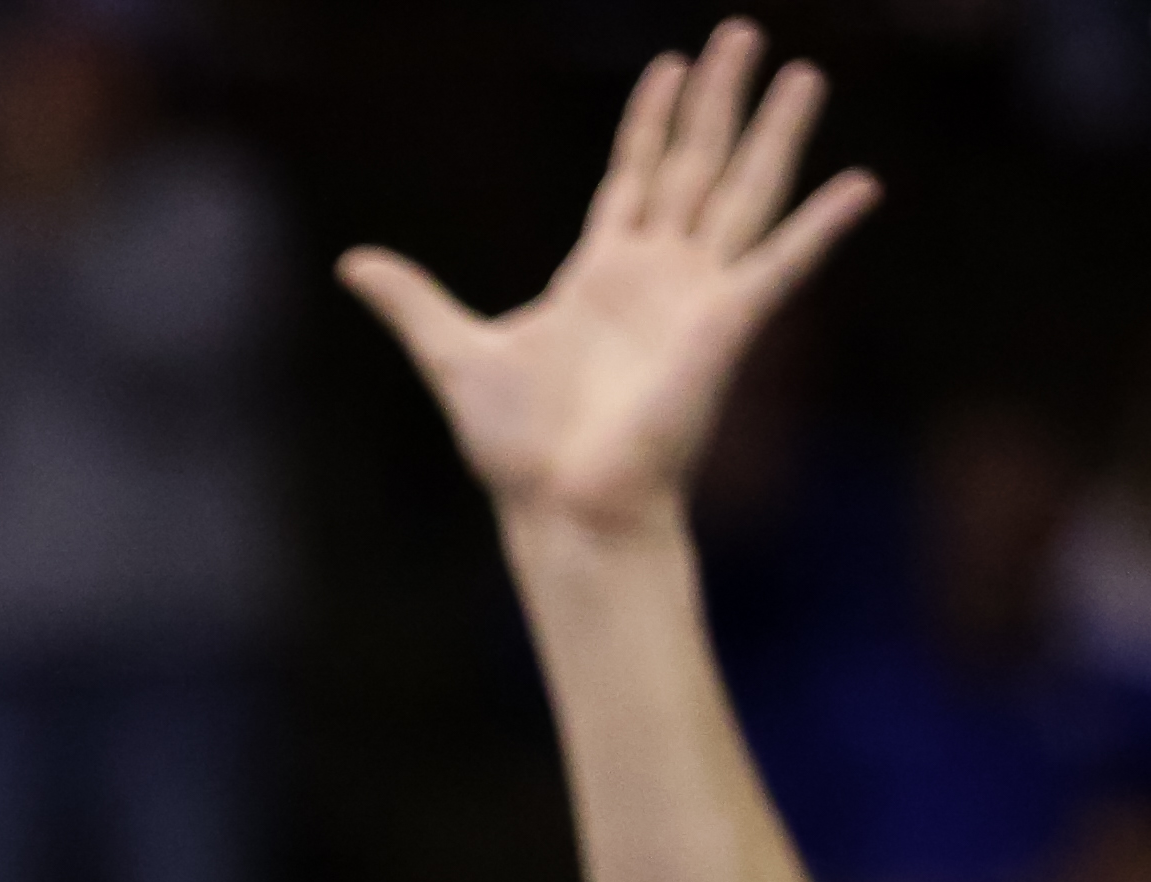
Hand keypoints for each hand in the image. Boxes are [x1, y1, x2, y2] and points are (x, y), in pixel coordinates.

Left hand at [336, 23, 874, 541]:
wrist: (561, 503)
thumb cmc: (517, 447)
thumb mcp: (451, 354)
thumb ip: (412, 302)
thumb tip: (352, 262)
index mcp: (599, 274)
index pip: (631, 176)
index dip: (650, 122)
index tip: (668, 66)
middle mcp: (655, 274)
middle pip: (693, 165)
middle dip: (717, 100)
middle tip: (743, 32)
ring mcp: (696, 295)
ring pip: (742, 193)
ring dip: (775, 136)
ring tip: (803, 74)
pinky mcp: (726, 325)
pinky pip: (782, 265)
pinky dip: (821, 227)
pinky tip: (861, 184)